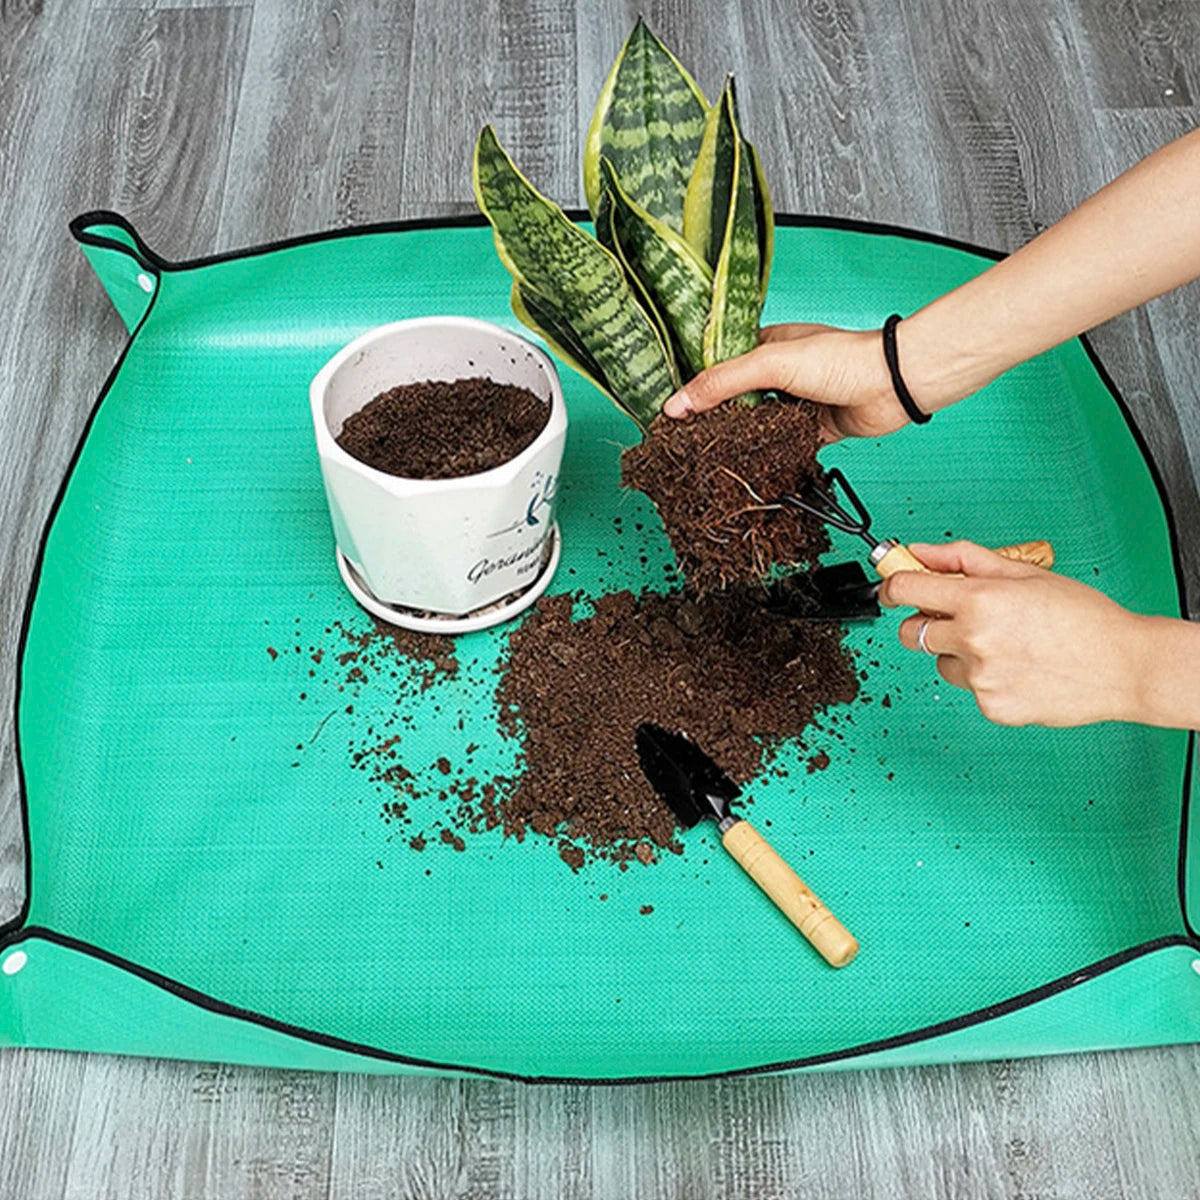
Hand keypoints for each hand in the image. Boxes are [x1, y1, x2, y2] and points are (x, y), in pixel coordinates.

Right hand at [662, 323, 910, 441]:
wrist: (893, 385)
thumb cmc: (842, 359)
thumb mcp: (770, 364)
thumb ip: (722, 383)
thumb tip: (678, 404)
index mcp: (767, 345)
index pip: (720, 367)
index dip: (696, 387)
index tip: (673, 410)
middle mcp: (780, 373)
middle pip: (736, 398)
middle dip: (714, 416)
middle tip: (685, 438)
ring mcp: (796, 402)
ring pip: (757, 424)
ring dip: (740, 437)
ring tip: (709, 455)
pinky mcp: (812, 428)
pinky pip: (781, 444)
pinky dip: (768, 453)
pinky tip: (749, 463)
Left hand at [879, 541, 1148, 726]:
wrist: (1125, 665)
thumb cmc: (1083, 617)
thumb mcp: (1024, 574)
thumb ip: (963, 559)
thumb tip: (921, 552)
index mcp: (979, 600)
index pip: (905, 589)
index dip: (893, 586)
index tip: (893, 588)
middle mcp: (973, 640)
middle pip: (911, 633)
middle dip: (924, 622)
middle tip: (956, 618)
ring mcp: (981, 678)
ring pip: (942, 663)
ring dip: (959, 653)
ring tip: (1006, 646)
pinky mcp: (992, 707)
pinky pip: (970, 689)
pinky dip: (986, 679)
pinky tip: (1019, 668)